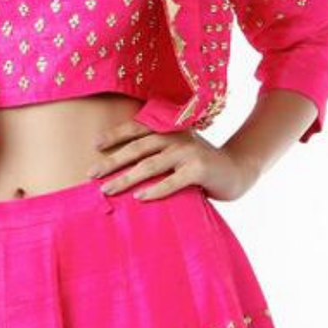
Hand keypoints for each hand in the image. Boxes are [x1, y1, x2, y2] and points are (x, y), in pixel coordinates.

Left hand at [87, 118, 261, 203]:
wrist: (236, 170)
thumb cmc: (199, 164)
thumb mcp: (177, 151)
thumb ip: (156, 151)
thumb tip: (121, 166)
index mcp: (169, 128)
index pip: (137, 129)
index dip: (115, 135)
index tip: (94, 145)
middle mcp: (177, 136)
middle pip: (138, 148)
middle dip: (112, 161)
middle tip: (91, 174)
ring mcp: (188, 151)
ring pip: (150, 164)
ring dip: (126, 178)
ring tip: (107, 190)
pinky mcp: (199, 169)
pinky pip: (173, 181)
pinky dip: (156, 189)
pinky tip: (140, 198)